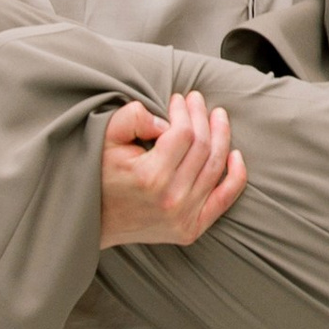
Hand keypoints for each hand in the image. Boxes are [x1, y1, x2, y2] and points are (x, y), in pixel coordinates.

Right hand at [98, 93, 245, 249]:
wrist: (93, 222)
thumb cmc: (100, 174)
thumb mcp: (105, 138)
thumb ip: (133, 118)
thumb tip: (166, 121)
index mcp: (150, 176)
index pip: (184, 133)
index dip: (184, 111)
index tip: (178, 99)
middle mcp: (171, 199)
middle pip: (203, 147)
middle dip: (203, 117)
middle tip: (198, 100)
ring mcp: (183, 218)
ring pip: (216, 167)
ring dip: (221, 136)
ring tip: (217, 117)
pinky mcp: (190, 230)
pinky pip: (224, 199)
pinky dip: (236, 176)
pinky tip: (235, 154)